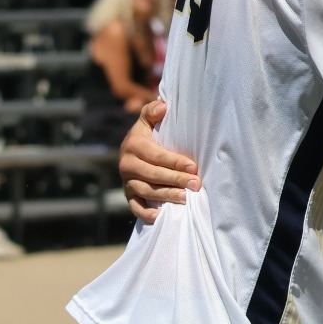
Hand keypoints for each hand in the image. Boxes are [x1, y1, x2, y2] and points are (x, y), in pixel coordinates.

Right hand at [119, 100, 199, 222]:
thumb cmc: (149, 135)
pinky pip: (135, 207)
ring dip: (165, 196)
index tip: (193, 167)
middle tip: (195, 184)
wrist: (132, 151)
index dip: (175, 162)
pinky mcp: (128, 195)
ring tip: (184, 198)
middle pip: (153, 175)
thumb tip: (163, 106)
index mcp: (134, 145)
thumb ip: (152, 112)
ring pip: (146, 191)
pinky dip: (145, 213)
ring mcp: (127, 181)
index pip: (156, 156)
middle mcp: (127, 164)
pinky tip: (160, 216)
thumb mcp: (148, 121)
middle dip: (175, 180)